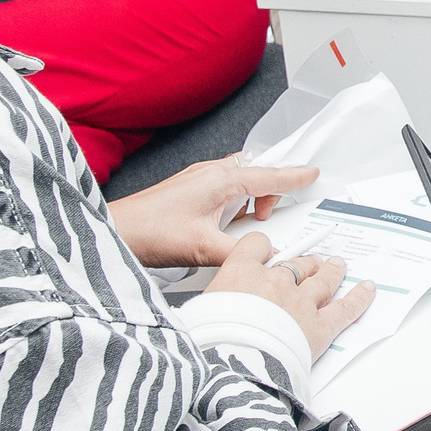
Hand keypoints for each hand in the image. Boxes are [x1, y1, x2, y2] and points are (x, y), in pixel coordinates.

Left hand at [110, 153, 320, 267]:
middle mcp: (212, 174)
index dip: (294, 176)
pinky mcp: (189, 190)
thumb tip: (269, 257)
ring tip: (243, 226)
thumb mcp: (204, 249)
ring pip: (240, 182)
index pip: (269, 176)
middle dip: (269, 193)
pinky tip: (224, 225)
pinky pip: (224, 189)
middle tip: (266, 219)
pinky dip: (234, 203)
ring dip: (249, 200)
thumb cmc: (152, 232)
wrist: (117, 231)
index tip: (313, 173)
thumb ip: (243, 252)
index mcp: (222, 180)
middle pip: (257, 175)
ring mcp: (199, 180)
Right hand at [208, 233, 375, 360]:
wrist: (231, 369)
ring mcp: (300, 304)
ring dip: (331, 271)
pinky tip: (366, 290)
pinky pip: (345, 309)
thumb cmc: (210, 344)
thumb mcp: (197, 313)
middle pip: (294, 264)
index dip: (262, 249)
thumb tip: (205, 309)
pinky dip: (359, 298)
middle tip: (308, 263)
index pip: (257, 245)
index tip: (265, 253)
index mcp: (241, 273)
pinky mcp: (319, 328)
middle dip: (302, 263)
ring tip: (337, 266)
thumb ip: (211, 301)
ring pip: (321, 280)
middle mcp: (274, 283)